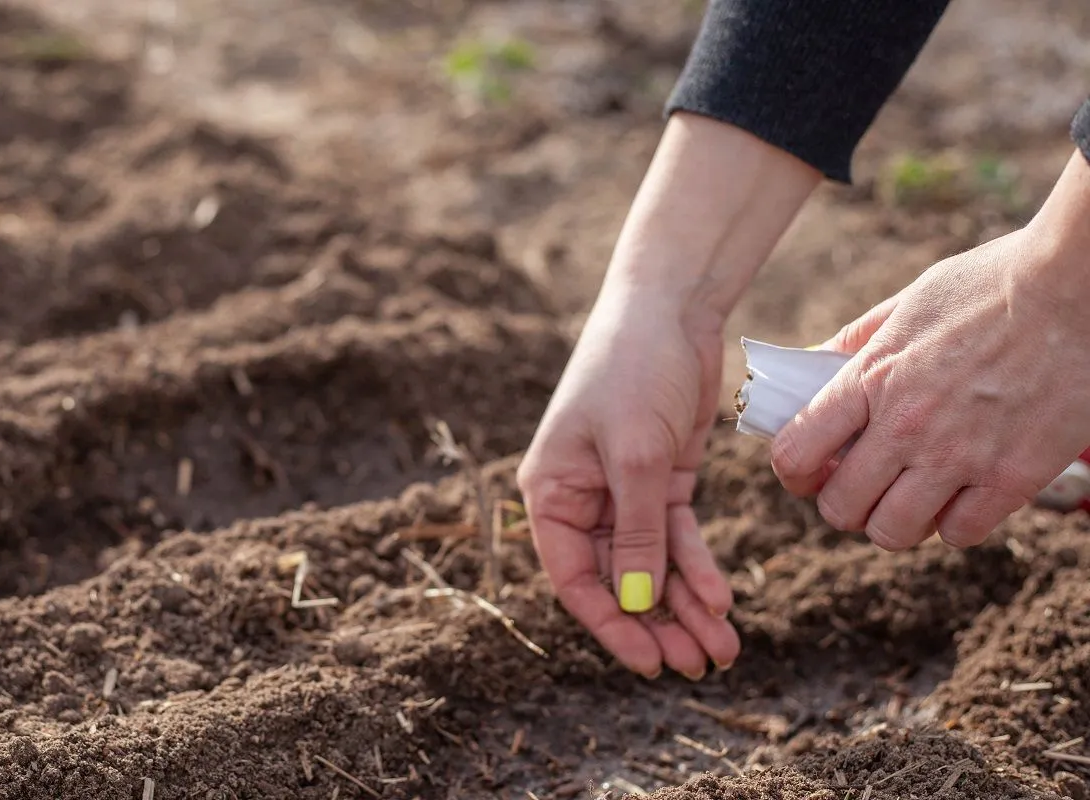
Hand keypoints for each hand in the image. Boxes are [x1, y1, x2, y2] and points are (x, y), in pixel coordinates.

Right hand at [516, 284, 739, 678]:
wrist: (671, 309)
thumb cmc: (632, 369)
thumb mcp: (636, 454)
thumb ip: (637, 531)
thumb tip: (637, 604)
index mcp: (551, 492)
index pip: (574, 577)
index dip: (610, 624)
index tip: (648, 662)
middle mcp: (582, 498)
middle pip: (617, 579)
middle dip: (656, 624)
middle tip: (695, 664)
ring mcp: (624, 490)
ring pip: (653, 565)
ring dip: (685, 605)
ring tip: (721, 647)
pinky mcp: (663, 479)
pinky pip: (678, 538)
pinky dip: (699, 568)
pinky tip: (721, 599)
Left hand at [772, 166, 1089, 549]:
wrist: (1077, 286)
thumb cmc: (992, 284)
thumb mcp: (908, 304)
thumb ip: (856, 343)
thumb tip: (809, 369)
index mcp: (871, 377)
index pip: (796, 451)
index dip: (793, 471)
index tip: (808, 469)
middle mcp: (907, 425)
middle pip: (840, 507)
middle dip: (842, 503)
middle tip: (861, 487)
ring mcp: (959, 456)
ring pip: (893, 533)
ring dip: (892, 521)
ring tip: (907, 497)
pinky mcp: (1013, 477)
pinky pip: (960, 534)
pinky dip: (953, 524)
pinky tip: (960, 494)